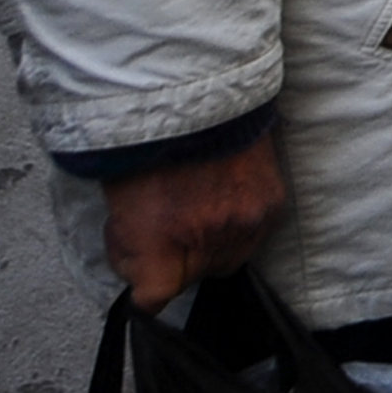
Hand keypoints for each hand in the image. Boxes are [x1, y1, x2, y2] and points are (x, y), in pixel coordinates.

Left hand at [100, 129, 288, 310]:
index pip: (154, 298)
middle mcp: (206, 241)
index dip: (145, 291)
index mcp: (158, 245)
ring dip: (217, 241)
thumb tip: (144, 279)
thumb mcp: (119, 206)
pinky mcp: (272, 203)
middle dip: (185, 259)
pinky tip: (227, 191)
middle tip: (173, 225)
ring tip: (203, 203)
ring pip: (231, 258)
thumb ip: (132, 251)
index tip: (144, 281)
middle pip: (198, 277)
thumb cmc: (144, 146)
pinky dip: (243, 219)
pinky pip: (257, 231)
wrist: (190, 94)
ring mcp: (245, 222)